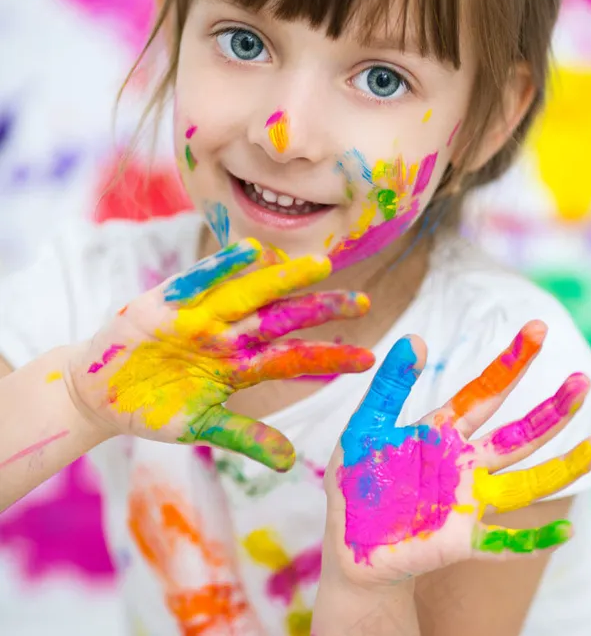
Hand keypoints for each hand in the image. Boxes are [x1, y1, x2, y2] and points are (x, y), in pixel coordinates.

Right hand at [65, 239, 373, 469]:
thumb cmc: (156, 407)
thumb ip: (245, 436)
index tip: (369, 357)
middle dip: (321, 309)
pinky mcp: (165, 304)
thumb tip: (290, 461)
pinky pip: (197, 282)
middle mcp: (227, 336)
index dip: (329, 356)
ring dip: (283, 280)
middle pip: (282, 318)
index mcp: (239, 365)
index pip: (293, 356)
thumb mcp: (202, 426)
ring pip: (249, 295)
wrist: (99, 395)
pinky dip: (220, 268)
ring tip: (319, 266)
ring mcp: (199, 318)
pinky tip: (250, 251)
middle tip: (363, 302)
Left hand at [323, 320, 590, 585]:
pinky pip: (504, 543)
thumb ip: (390, 386)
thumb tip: (416, 339)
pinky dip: (533, 540)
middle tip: (581, 381)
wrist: (348, 541)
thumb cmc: (358, 479)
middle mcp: (465, 462)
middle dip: (550, 409)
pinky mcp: (461, 540)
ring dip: (562, 467)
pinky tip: (566, 534)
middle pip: (517, 433)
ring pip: (525, 482)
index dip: (512, 361)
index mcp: (443, 430)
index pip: (485, 391)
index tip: (537, 328)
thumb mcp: (365, 425)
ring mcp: (468, 501)